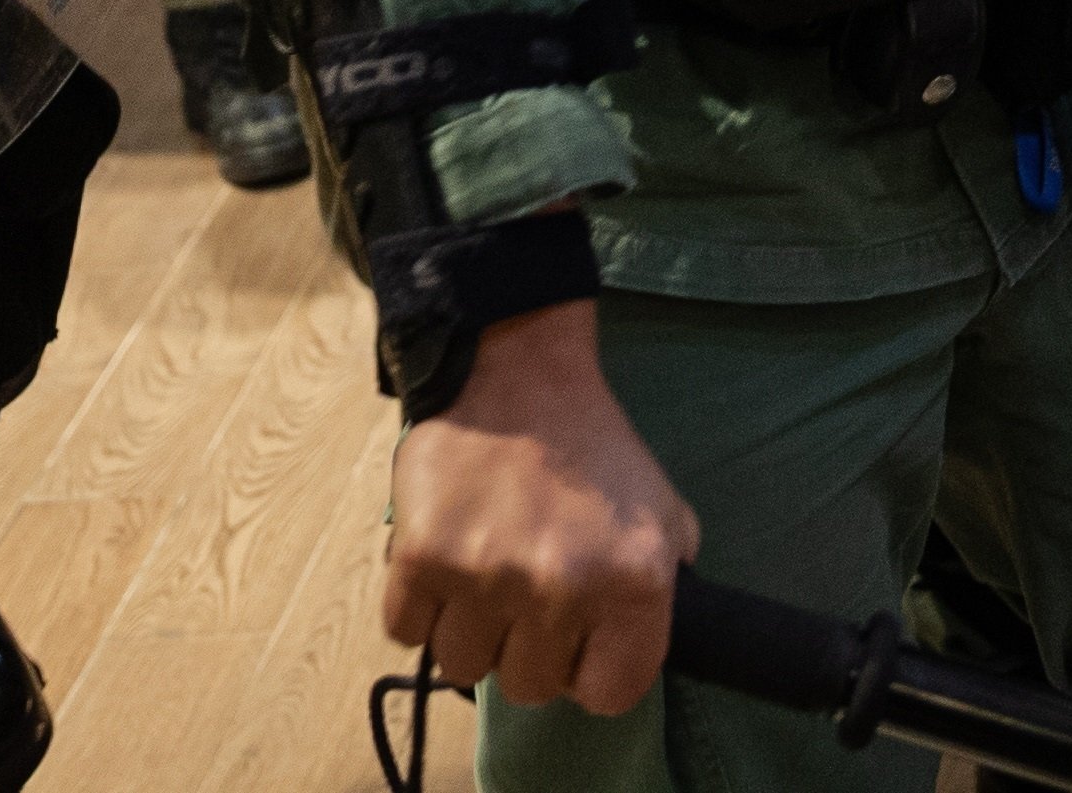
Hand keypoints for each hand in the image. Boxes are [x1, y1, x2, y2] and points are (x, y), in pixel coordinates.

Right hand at [383, 296, 698, 715]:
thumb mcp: (662, 512)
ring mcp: (486, 575)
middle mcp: (561, 588)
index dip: (591, 672)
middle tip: (525, 596)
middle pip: (529, 688)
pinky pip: (407, 632)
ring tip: (481, 578)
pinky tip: (440, 567)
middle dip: (526, 649)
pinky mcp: (421, 557)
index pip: (610, 696)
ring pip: (462, 666)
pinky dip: (418, 608)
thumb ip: (665, 588)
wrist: (517, 374)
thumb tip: (634, 648)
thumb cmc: (593, 447)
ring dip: (470, 631)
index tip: (579, 641)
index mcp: (633, 583)